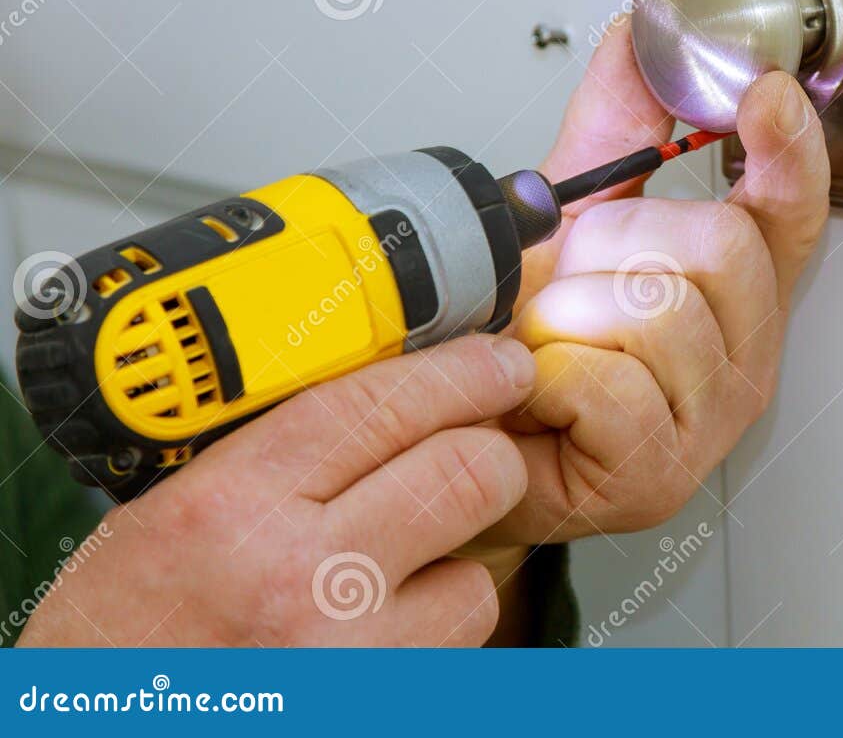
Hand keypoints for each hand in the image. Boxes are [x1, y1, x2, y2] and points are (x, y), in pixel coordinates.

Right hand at [20, 335, 534, 646]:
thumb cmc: (119, 642)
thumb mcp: (169, 516)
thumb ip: (275, 453)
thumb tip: (388, 398)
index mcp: (232, 507)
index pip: (383, 404)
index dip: (462, 373)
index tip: (497, 363)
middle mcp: (297, 579)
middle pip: (466, 473)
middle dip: (486, 457)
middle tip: (477, 457)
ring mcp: (347, 657)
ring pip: (476, 576)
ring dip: (453, 568)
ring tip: (388, 582)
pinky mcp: (381, 707)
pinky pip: (453, 653)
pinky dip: (433, 640)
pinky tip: (376, 640)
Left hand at [478, 22, 829, 544]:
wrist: (466, 435)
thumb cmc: (527, 338)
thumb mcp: (572, 218)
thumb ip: (615, 126)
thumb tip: (636, 35)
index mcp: (737, 288)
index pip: (793, 210)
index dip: (791, 148)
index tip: (766, 92)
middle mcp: (743, 352)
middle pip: (723, 246)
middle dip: (619, 240)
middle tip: (575, 278)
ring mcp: (708, 418)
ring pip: (660, 312)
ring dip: (571, 313)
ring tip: (551, 341)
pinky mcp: (659, 474)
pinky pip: (608, 385)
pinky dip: (550, 375)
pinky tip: (544, 391)